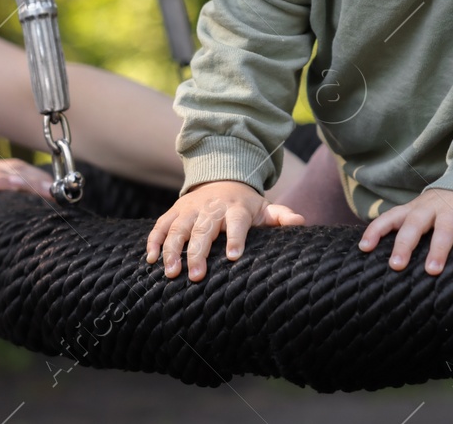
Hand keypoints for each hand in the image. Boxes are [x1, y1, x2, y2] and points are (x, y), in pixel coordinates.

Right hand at [146, 180, 303, 281]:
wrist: (222, 177)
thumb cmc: (245, 204)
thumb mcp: (265, 208)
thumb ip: (281, 216)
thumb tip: (300, 222)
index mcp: (236, 209)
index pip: (237, 222)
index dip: (236, 238)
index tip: (234, 257)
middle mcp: (212, 208)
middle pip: (204, 229)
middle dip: (198, 252)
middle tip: (196, 275)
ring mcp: (190, 210)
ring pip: (178, 228)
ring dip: (172, 250)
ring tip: (171, 273)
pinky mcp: (174, 212)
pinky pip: (160, 226)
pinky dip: (154, 241)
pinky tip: (151, 260)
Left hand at [358, 187, 452, 275]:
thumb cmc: (438, 212)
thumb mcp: (418, 217)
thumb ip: (405, 235)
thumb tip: (386, 269)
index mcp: (412, 210)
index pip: (389, 218)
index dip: (376, 231)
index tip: (364, 248)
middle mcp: (429, 207)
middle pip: (414, 224)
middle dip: (405, 245)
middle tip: (397, 265)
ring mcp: (452, 207)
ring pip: (444, 227)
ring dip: (438, 248)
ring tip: (432, 270)